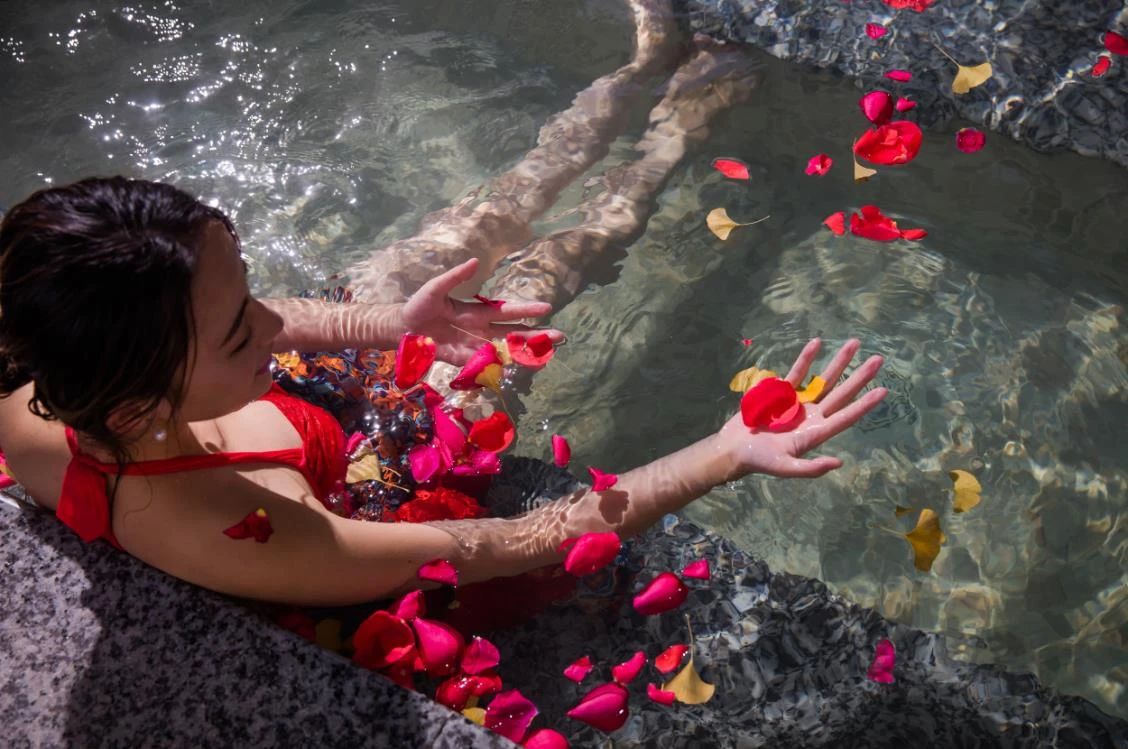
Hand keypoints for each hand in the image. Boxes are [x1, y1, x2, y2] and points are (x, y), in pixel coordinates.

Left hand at [401, 258, 564, 364]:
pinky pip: (485, 365)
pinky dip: (500, 367)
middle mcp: (481, 329)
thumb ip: (455, 277)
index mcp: (477, 311)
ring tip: (546, 355)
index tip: (546, 308)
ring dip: (525, 353)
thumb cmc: (419, 305)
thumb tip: (475, 262)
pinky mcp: (463, 360)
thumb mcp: (436, 287)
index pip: (507, 311)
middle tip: (560, 336)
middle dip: (537, 335)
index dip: (526, 310)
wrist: (401, 328)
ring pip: (505, 350)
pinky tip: (516, 369)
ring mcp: (474, 346)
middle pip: (514, 333)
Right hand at [715, 338, 886, 478]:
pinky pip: (797, 371)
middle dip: (859, 376)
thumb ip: (811, 468)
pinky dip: (807, 358)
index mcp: (816, 432)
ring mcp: (798, 402)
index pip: (846, 416)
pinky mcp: (781, 393)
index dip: (865, 404)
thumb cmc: (759, 461)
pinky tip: (817, 343)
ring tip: (854, 344)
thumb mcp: (785, 468)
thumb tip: (839, 463)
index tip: (883, 391)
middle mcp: (812, 415)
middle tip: (878, 360)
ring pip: (824, 378)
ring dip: (839, 362)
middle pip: (841, 392)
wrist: (734, 449)